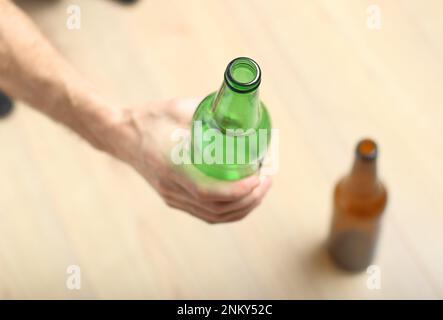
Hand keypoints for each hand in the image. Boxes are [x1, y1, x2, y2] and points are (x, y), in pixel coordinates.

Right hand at [111, 99, 271, 223]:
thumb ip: (208, 109)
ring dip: (243, 206)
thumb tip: (241, 111)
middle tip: (267, 178)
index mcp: (171, 167)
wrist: (122, 135)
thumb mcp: (178, 109)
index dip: (237, 190)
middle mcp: (172, 189)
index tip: (258, 176)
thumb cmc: (151, 119)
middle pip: (217, 209)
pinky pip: (207, 214)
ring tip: (261, 188)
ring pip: (214, 215)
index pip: (209, 191)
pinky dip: (230, 210)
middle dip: (250, 198)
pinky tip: (244, 198)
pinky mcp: (175, 199)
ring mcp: (173, 197)